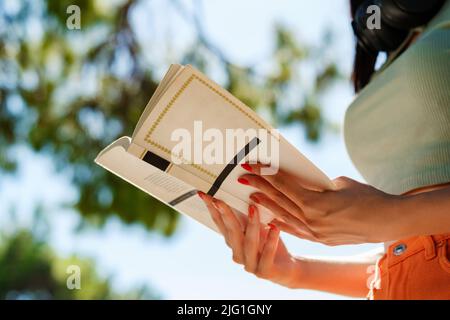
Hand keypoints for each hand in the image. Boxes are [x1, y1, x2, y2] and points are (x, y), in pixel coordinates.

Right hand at [199, 191, 303, 287]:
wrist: (288, 267)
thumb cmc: (270, 241)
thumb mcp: (257, 225)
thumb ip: (246, 213)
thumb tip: (240, 189)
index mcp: (233, 241)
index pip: (220, 223)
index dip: (211, 209)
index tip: (203, 194)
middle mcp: (238, 253)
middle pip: (231, 232)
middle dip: (225, 215)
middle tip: (220, 200)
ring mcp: (249, 264)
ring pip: (248, 243)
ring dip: (251, 224)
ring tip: (253, 208)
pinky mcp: (264, 272)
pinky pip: (267, 254)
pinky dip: (271, 240)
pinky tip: (274, 227)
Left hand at [237, 163, 405, 244]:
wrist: (388, 221)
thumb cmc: (367, 196)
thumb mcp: (340, 184)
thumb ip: (317, 185)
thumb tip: (303, 183)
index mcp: (315, 203)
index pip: (283, 185)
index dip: (265, 174)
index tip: (251, 165)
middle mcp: (311, 220)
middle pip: (279, 200)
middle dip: (259, 186)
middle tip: (242, 177)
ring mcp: (315, 233)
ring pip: (284, 216)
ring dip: (266, 205)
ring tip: (251, 195)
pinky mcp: (320, 239)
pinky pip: (296, 231)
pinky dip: (282, 223)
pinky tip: (270, 219)